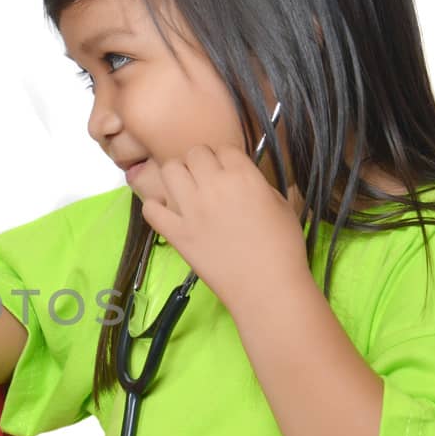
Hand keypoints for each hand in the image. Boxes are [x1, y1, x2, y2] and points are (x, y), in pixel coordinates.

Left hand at [131, 144, 307, 311]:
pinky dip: (155, 207)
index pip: (224, 148)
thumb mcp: (282, 205)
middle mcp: (213, 186)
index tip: (228, 171)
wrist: (267, 288)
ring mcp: (190, 209)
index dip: (226, 159)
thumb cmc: (283, 248)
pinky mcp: (175, 233)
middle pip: (194, 153)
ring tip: (186, 190)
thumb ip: (258, 185)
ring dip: (177, 176)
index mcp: (243, 176)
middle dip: (200, 163)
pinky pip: (151, 208)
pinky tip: (167, 212)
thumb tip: (241, 179)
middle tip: (206, 180)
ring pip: (169, 170)